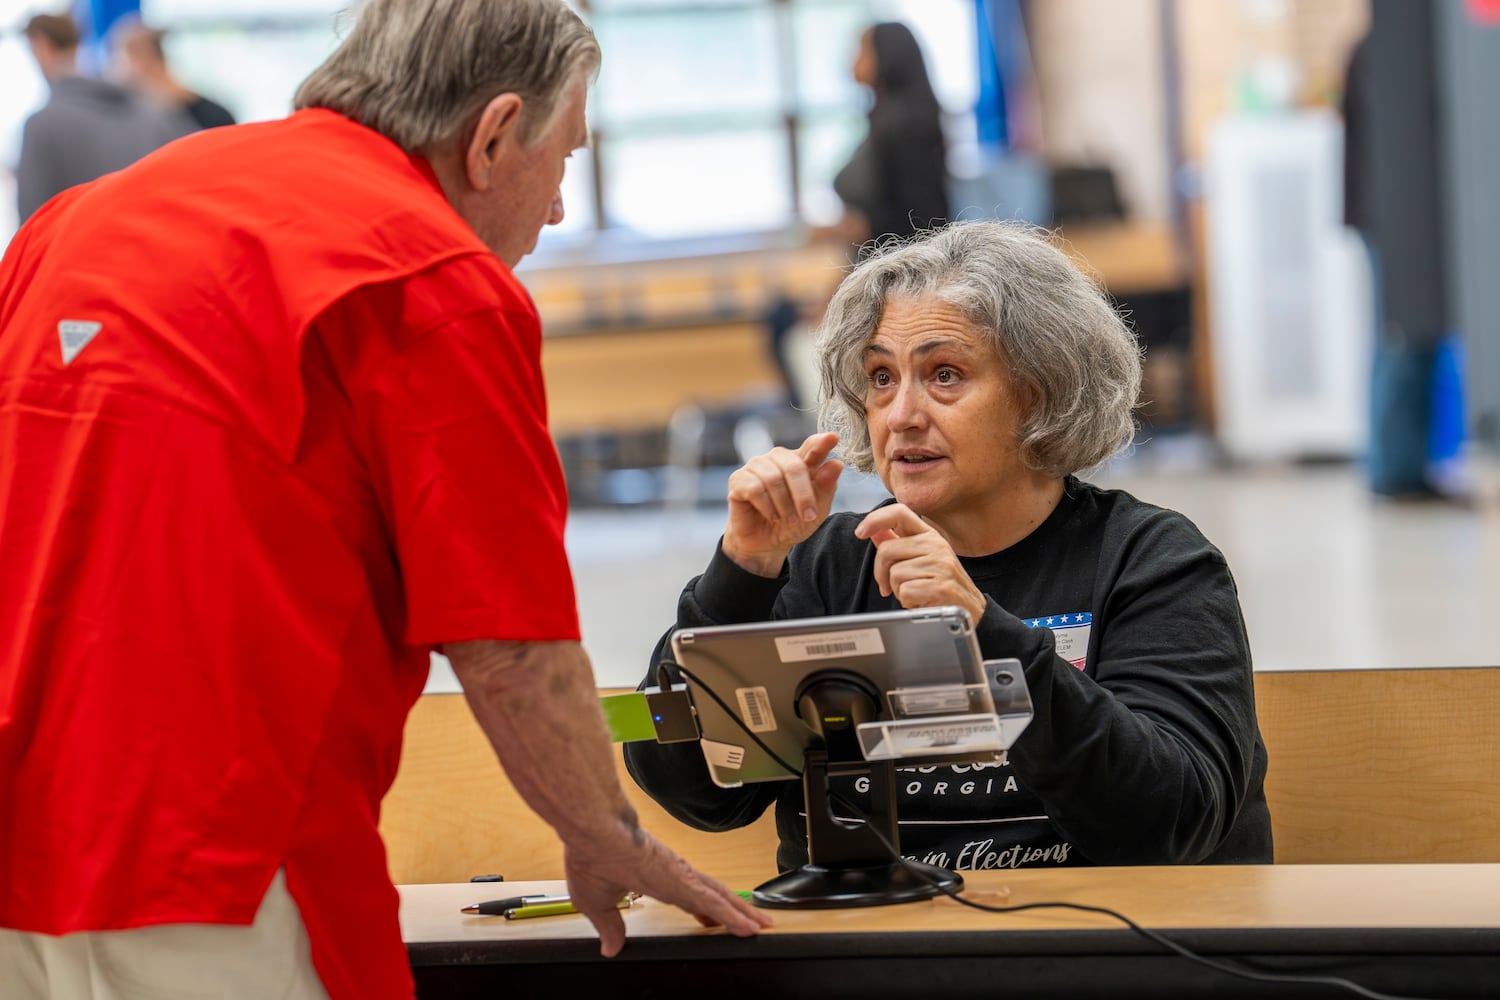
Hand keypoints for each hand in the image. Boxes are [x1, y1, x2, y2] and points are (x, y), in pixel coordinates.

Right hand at [563, 831, 770, 956]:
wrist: (595, 833)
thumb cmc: (592, 857)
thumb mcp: (596, 903)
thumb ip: (609, 925)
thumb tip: (610, 947)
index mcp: (656, 877)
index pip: (687, 896)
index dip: (703, 908)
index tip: (713, 919)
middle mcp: (674, 875)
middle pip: (712, 895)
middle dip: (732, 910)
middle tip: (751, 922)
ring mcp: (682, 877)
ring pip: (719, 898)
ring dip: (741, 913)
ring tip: (760, 926)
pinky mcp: (684, 883)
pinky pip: (714, 903)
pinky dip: (733, 916)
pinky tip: (747, 927)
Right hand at [723, 432, 842, 576]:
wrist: (767, 544)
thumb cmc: (793, 522)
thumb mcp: (816, 510)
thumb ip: (826, 487)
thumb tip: (836, 464)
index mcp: (801, 461)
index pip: (812, 446)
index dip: (822, 442)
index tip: (833, 437)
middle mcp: (778, 458)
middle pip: (794, 466)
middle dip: (803, 495)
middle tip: (808, 516)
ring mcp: (756, 466)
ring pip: (773, 478)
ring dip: (784, 504)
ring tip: (787, 518)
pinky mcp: (738, 479)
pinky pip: (755, 489)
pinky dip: (767, 507)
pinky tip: (771, 515)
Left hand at [854, 504, 986, 623]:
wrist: (969, 609)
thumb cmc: (939, 584)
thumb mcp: (919, 559)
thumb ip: (896, 544)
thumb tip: (874, 531)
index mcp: (929, 534)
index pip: (899, 512)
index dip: (876, 519)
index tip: (860, 532)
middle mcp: (936, 544)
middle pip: (886, 550)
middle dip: (880, 573)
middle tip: (888, 586)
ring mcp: (941, 564)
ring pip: (895, 574)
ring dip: (898, 590)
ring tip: (915, 593)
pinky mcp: (942, 585)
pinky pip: (905, 592)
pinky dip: (908, 602)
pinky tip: (921, 601)